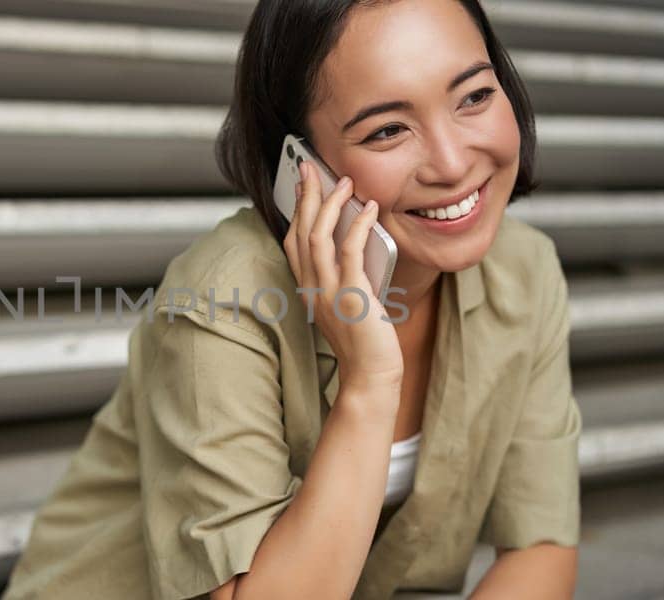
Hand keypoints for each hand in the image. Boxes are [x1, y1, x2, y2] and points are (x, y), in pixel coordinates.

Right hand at [282, 159, 404, 395]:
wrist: (371, 376)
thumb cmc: (365, 342)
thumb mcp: (347, 302)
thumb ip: (346, 274)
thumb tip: (358, 237)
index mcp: (308, 289)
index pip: (293, 242)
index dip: (296, 210)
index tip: (302, 183)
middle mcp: (312, 289)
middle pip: (301, 232)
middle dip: (305, 195)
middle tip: (310, 166)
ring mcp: (329, 293)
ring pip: (318, 238)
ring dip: (329, 205)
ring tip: (343, 181)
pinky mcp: (352, 297)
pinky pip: (350, 253)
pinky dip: (359, 226)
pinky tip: (370, 209)